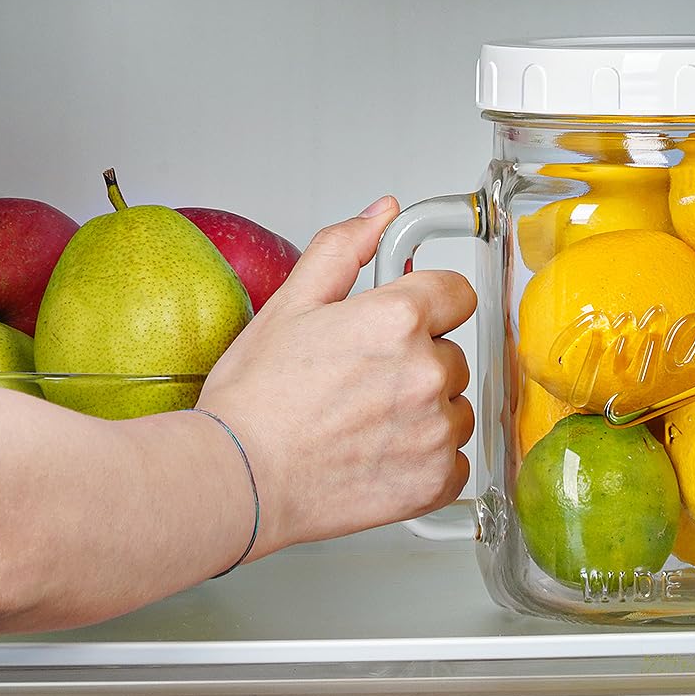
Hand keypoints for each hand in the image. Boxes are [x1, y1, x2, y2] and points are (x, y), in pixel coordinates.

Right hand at [198, 197, 475, 554]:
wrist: (237, 482)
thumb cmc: (256, 400)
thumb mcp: (291, 302)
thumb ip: (343, 248)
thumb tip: (383, 214)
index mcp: (398, 319)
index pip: (457, 294)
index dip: (428, 306)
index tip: (403, 326)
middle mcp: (426, 372)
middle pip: (452, 353)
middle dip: (416, 363)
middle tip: (362, 383)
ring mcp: (434, 430)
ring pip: (455, 407)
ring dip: (425, 413)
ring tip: (365, 424)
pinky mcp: (434, 481)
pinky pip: (454, 461)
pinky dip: (427, 462)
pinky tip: (379, 458)